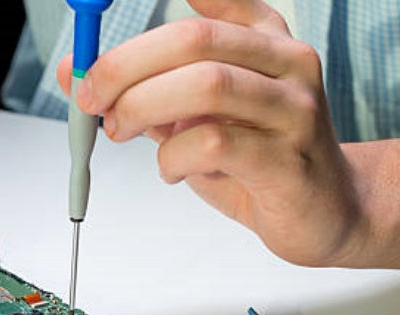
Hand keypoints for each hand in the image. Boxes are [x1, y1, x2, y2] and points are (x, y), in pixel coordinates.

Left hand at [58, 0, 364, 266]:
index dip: (163, 0)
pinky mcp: (288, 159)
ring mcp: (294, 108)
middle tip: (92, 96)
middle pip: (193, 39)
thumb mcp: (193, 113)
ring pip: (205, 85)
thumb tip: (74, 71)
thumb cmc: (255, 156)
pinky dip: (173, 157)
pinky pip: (213, 143)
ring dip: (143, 108)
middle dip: (125, 66)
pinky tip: (172, 169)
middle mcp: (286, 62)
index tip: (106, 10)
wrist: (326, 209)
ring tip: (122, 130)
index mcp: (263, 36)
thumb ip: (143, 88)